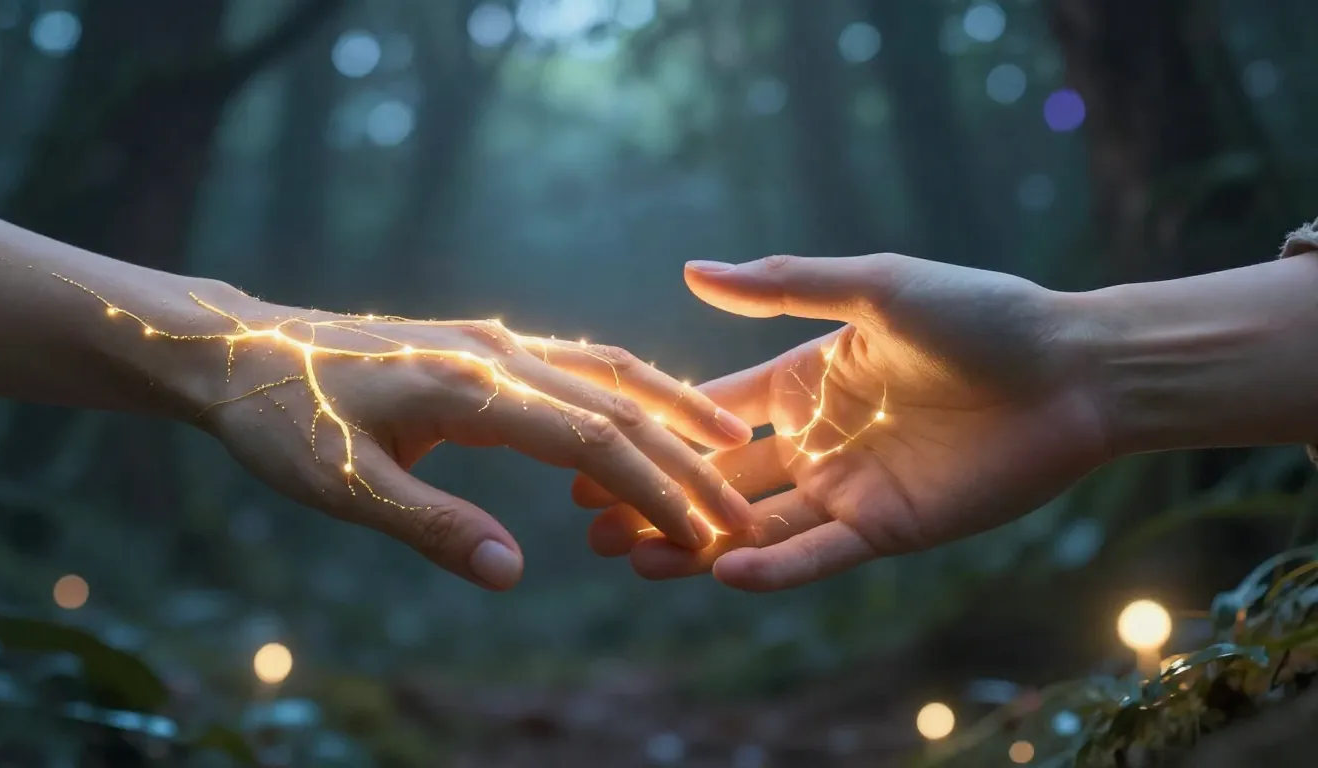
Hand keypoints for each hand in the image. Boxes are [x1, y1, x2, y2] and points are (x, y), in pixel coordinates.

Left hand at [164, 287, 752, 590]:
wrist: (240, 353)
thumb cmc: (284, 420)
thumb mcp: (341, 486)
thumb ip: (429, 524)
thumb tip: (511, 573)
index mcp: (470, 387)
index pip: (593, 441)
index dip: (657, 489)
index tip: (705, 535)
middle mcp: (497, 352)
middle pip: (618, 403)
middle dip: (685, 461)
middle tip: (739, 511)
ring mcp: (494, 342)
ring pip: (608, 370)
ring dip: (672, 409)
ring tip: (728, 443)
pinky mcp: (484, 345)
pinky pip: (577, 363)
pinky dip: (628, 389)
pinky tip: (649, 411)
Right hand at [575, 254, 1112, 590]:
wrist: (1074, 370)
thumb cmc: (981, 313)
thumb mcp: (873, 287)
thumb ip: (782, 289)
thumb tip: (690, 270)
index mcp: (805, 379)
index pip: (713, 410)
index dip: (653, 430)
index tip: (590, 445)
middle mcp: (816, 438)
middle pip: (718, 477)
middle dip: (656, 497)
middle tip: (589, 519)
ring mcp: (848, 488)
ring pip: (755, 525)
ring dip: (694, 543)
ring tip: (629, 557)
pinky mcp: (888, 529)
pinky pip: (818, 554)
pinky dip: (773, 566)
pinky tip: (720, 572)